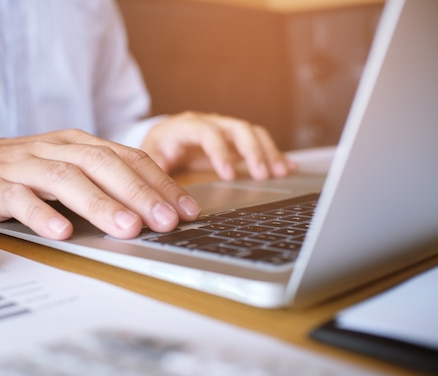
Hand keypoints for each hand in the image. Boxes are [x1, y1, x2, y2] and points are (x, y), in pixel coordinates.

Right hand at [0, 129, 200, 239]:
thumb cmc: (27, 173)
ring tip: (127, 228)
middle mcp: (55, 149)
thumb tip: (155, 209)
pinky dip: (44, 215)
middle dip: (138, 192)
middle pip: (102, 165)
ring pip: (66, 179)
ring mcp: (25, 165)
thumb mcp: (70, 170)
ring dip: (99, 204)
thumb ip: (106, 182)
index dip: (159, 182)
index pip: (127, 158)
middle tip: (165, 220)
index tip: (185, 209)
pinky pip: (21, 199)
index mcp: (79, 144)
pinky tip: (63, 232)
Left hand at [142, 112, 296, 179]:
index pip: (206, 132)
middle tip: (263, 175)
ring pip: (251, 133)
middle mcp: (208, 123)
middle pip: (236, 128)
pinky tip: (287, 167)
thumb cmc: (156, 151)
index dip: (220, 151)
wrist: (161, 140)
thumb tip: (159, 190)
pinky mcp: (234, 140)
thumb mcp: (149, 161)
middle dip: (252, 151)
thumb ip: (155, 172)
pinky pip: (257, 142)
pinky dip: (273, 154)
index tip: (228, 175)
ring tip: (281, 172)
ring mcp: (224, 130)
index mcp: (184, 127)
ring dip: (268, 152)